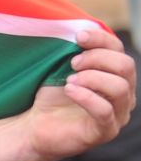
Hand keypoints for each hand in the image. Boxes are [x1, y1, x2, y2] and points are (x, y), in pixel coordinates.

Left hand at [23, 28, 134, 160]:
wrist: (35, 125)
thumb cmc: (52, 95)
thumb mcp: (63, 68)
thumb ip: (76, 51)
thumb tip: (81, 29)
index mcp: (116, 75)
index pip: (119, 50)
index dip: (101, 39)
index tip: (77, 36)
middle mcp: (124, 94)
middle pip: (126, 66)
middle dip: (97, 58)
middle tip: (73, 62)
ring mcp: (118, 114)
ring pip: (120, 88)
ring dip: (92, 78)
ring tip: (70, 79)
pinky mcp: (106, 131)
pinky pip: (105, 111)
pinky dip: (87, 97)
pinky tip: (70, 90)